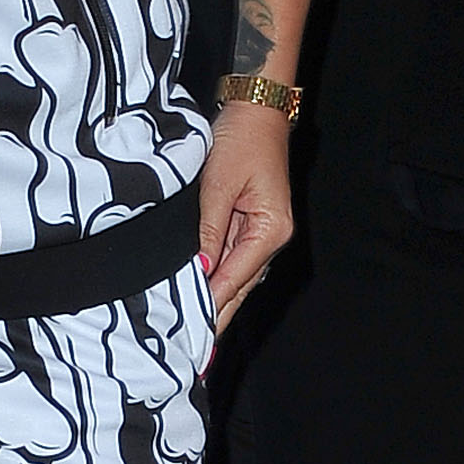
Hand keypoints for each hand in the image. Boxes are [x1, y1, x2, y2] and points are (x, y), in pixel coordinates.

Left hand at [198, 101, 292, 330]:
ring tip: (193, 335)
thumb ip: (207, 230)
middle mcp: (270, 237)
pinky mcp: (249, 223)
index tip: (194, 338)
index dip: (212, 308)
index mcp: (270, 230)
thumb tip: (198, 270)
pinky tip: (199, 295)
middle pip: (238, 287)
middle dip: (216, 318)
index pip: (234, 278)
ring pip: (234, 277)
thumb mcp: (217, 184)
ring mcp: (261, 232)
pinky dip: (215, 278)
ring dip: (215, 302)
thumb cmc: (241, 138)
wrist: (254, 107)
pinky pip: (231, 259)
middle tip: (194, 355)